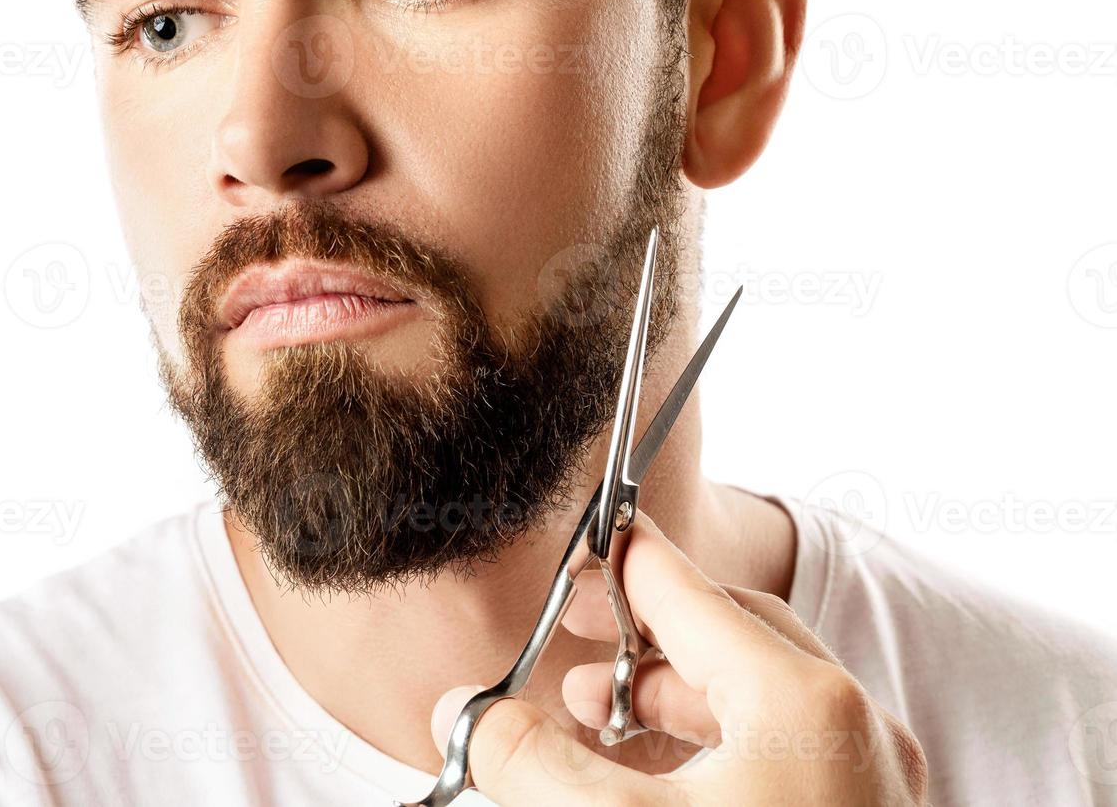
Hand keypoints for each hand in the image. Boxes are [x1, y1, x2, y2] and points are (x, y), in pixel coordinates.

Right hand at [429, 512, 928, 805]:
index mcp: (801, 703)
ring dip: (667, 695)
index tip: (582, 544)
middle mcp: (850, 730)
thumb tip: (464, 710)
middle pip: (729, 636)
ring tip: (594, 715)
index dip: (622, 563)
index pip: (689, 591)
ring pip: (754, 698)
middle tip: (574, 636)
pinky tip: (648, 779)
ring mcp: (863, 784)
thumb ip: (528, 759)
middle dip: (639, 634)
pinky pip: (777, 751)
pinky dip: (705, 745)